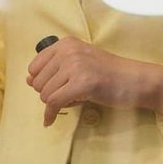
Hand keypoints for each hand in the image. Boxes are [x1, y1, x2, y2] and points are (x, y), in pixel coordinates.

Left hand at [25, 38, 162, 126]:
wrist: (135, 80)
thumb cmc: (108, 74)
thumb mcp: (79, 65)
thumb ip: (53, 70)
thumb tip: (27, 80)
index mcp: (66, 43)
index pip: (35, 66)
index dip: (42, 82)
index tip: (56, 89)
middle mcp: (69, 51)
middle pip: (38, 82)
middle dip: (49, 93)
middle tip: (69, 94)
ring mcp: (75, 66)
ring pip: (45, 94)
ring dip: (55, 103)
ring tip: (74, 99)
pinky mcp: (82, 83)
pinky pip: (54, 103)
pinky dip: (51, 115)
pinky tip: (51, 120)